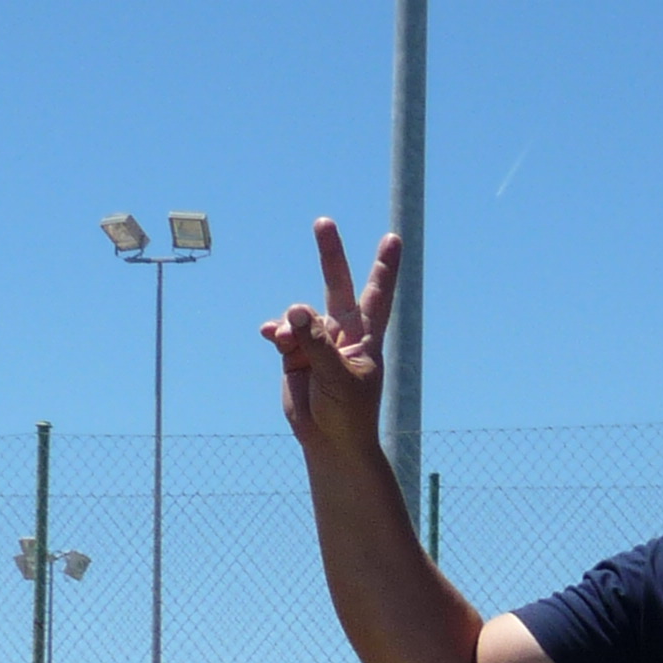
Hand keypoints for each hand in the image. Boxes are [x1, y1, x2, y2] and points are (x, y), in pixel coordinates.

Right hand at [259, 218, 395, 460]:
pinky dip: (274, 332)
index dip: (384, 267)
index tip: (394, 239)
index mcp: (365, 338)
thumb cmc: (347, 414)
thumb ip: (316, 343)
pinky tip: (269, 336)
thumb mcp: (336, 378)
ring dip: (288, 325)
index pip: (377, 295)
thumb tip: (295, 309)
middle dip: (330, 254)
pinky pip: (280, 331)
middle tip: (323, 221)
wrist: (330, 441)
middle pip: (336, 285)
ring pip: (298, 315)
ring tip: (284, 343)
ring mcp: (317, 342)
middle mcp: (342, 334)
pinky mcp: (295, 353)